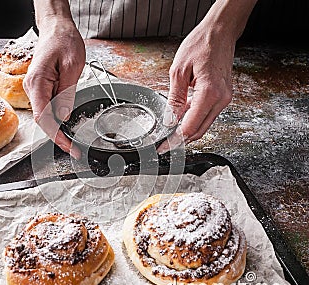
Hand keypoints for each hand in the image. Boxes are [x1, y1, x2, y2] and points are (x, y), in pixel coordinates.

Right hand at [23, 16, 84, 158]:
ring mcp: (34, 89)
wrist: (56, 29)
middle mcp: (32, 88)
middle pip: (43, 120)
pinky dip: (57, 118)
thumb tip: (64, 116)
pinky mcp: (41, 88)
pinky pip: (47, 107)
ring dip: (58, 128)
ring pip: (45, 115)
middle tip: (75, 149)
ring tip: (73, 140)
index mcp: (38, 82)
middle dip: (58, 136)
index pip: (43, 117)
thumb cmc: (64, 41)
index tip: (68, 146)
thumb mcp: (73, 67)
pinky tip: (67, 124)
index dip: (55, 135)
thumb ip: (68, 93)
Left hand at [157, 0, 256, 153]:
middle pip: (199, 131)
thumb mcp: (179, 71)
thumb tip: (170, 121)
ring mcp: (225, 99)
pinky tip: (181, 116)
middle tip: (165, 144)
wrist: (219, 32)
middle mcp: (221, 99)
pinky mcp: (224, 96)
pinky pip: (207, 114)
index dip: (175, 140)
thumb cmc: (201, 45)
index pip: (190, 127)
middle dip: (181, 140)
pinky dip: (194, 118)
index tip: (163, 146)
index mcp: (210, 93)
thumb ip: (174, 100)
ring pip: (204, 124)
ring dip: (187, 129)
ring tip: (170, 131)